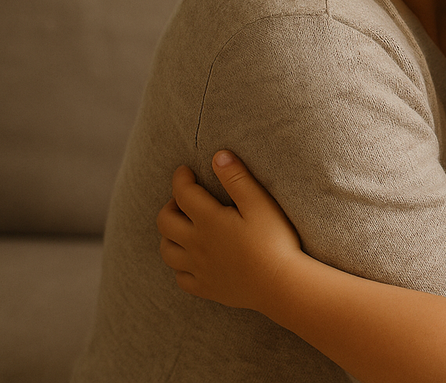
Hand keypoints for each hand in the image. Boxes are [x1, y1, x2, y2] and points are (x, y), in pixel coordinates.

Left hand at [157, 150, 303, 312]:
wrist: (280, 285)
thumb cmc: (274, 241)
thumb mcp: (260, 204)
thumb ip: (237, 179)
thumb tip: (218, 156)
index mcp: (208, 221)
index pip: (183, 193)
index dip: (181, 178)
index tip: (185, 170)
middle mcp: (196, 244)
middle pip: (165, 222)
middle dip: (170, 206)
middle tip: (184, 199)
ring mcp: (199, 269)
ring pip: (167, 251)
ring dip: (169, 235)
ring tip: (184, 228)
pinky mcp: (206, 288)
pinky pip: (181, 278)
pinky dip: (180, 266)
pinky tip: (193, 260)